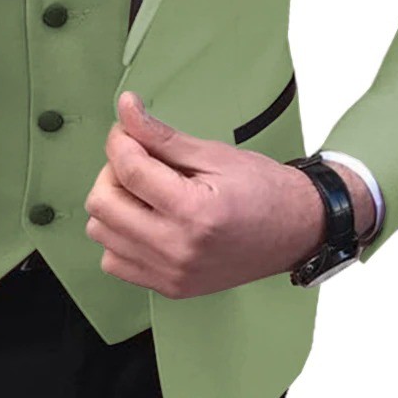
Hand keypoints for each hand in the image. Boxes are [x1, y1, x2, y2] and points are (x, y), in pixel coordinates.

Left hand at [84, 92, 373, 298]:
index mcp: (194, 212)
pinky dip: (120, 236)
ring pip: (101, 232)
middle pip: (103, 204)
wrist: (297, 231)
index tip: (128, 129)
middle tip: (139, 159)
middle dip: (113, 171)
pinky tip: (146, 219)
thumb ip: (161, 135)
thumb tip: (125, 109)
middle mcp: (178, 250)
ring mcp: (172, 274)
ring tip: (146, 191)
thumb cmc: (263, 189)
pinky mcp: (170, 288)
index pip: (128, 170)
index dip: (120, 140)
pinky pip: (115, 261)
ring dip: (114, 204)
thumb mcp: (214, 153)